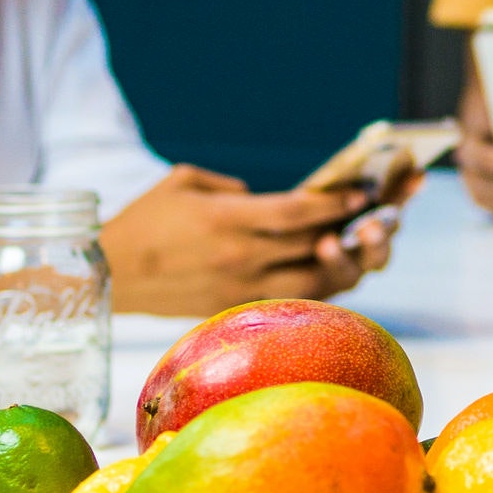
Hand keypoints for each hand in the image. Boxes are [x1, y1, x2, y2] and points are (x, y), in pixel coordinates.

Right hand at [103, 165, 384, 316]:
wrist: (107, 277)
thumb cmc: (143, 221)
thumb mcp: (182, 182)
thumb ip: (230, 186)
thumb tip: (262, 198)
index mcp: (229, 220)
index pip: (300, 212)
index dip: (338, 203)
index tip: (364, 194)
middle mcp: (241, 257)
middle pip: (317, 247)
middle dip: (358, 230)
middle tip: (384, 216)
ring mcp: (241, 288)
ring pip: (315, 284)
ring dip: (348, 266)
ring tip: (365, 246)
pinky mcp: (235, 310)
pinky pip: (291, 302)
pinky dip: (319, 288)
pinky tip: (336, 271)